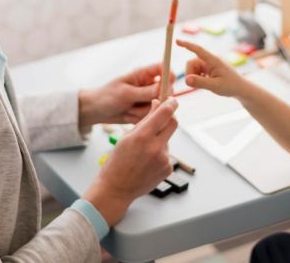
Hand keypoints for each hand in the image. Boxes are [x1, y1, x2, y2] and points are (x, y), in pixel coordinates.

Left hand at [78, 63, 174, 129]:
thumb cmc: (107, 96)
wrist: (96, 111)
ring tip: (128, 109)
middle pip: (166, 90)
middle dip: (156, 100)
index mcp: (143, 74)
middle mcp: (148, 85)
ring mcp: (147, 99)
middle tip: (143, 103)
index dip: (169, 76)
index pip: (163, 69)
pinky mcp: (145, 111)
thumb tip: (162, 89)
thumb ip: (145, 92)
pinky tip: (128, 115)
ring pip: (159, 106)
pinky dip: (140, 118)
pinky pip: (151, 116)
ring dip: (143, 111)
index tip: (168, 86)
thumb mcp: (125, 93)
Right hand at [83, 98, 177, 225]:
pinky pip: (167, 154)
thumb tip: (158, 105)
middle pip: (173, 124)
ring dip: (160, 139)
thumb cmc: (117, 162)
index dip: (170, 104)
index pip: (164, 113)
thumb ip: (145, 120)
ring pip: (167, 140)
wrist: (116, 189)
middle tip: (162, 117)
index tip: (172, 100)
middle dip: (169, 118)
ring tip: (143, 152)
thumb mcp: (126, 137)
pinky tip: (147, 162)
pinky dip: (159, 153)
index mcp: (142, 137)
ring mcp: (164, 160)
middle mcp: (156, 148)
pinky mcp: (168, 169)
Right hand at [176, 39, 250, 97]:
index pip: (198, 50)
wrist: (240, 89)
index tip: (177, 41)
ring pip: (192, 68)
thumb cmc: (231, 86)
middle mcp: (210, 60)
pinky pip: (196, 71)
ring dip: (194, 77)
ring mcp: (209, 64)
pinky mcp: (208, 68)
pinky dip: (197, 78)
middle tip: (197, 85)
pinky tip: (207, 83)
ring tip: (205, 84)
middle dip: (190, 73)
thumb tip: (186, 80)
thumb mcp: (215, 86)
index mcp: (214, 60)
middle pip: (191, 62)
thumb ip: (200, 83)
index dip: (187, 45)